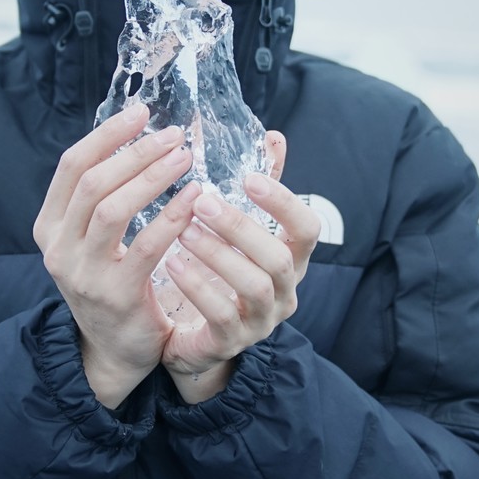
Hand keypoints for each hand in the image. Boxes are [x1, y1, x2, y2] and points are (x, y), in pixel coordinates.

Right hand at [33, 103, 200, 407]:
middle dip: (135, 153)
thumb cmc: (112, 284)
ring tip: (186, 158)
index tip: (141, 112)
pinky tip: (196, 200)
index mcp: (49, 227)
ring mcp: (82, 274)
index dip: (106, 135)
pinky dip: (172, 218)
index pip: (72, 166)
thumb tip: (134, 138)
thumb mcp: (92, 241)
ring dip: (152, 178)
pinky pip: (146, 247)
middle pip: (92, 183)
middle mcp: (57, 248)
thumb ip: (102, 199)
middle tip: (175, 135)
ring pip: (112, 209)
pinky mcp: (115, 296)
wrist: (114, 351)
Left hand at [161, 131, 319, 402]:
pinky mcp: (230, 342)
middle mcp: (284, 292)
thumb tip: (274, 136)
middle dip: (240, 227)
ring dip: (217, 255)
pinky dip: (197, 287)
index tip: (248, 178)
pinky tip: (171, 264)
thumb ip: (260, 189)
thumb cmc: (221, 276)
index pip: (307, 229)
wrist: (194, 339)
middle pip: (278, 258)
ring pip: (253, 287)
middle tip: (202, 201)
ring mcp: (261, 321)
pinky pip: (221, 315)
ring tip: (183, 231)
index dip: (283, 202)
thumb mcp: (241, 233)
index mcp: (290, 260)